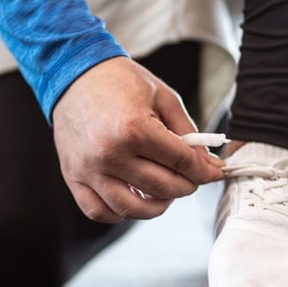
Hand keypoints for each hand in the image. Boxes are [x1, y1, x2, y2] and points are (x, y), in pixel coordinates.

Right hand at [53, 57, 223, 222]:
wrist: (74, 73)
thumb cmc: (121, 82)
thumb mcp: (164, 98)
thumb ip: (189, 133)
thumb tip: (208, 165)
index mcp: (135, 129)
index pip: (182, 163)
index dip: (205, 171)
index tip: (215, 173)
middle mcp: (110, 153)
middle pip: (162, 187)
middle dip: (187, 186)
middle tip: (192, 178)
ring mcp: (89, 169)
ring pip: (132, 208)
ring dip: (158, 206)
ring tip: (166, 192)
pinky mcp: (72, 176)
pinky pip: (99, 211)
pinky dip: (120, 213)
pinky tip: (135, 199)